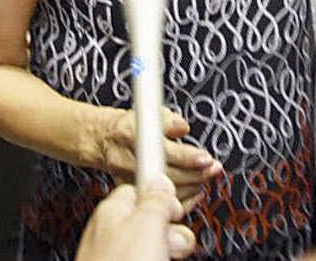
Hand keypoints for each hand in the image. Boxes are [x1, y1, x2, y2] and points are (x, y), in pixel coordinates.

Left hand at [75, 176, 196, 260]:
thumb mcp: (146, 224)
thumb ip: (156, 199)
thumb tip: (161, 180)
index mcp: (112, 212)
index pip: (140, 188)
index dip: (163, 196)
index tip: (179, 207)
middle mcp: (113, 236)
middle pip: (153, 222)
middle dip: (171, 232)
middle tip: (171, 244)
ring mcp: (119, 260)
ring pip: (156, 248)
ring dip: (170, 252)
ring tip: (167, 259)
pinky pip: (151, 260)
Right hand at [95, 108, 222, 211]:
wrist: (102, 140)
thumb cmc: (125, 125)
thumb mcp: (145, 111)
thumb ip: (167, 119)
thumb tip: (182, 127)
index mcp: (129, 134)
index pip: (163, 149)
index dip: (188, 157)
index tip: (205, 158)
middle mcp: (127, 159)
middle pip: (167, 174)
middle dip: (196, 173)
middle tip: (213, 168)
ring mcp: (127, 179)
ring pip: (163, 192)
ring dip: (191, 187)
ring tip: (205, 178)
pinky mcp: (131, 192)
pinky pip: (158, 204)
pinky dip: (179, 200)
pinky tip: (192, 192)